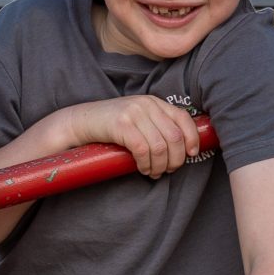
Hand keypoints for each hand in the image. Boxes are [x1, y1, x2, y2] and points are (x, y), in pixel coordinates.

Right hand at [56, 94, 201, 177]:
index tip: (191, 154)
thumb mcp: (138, 120)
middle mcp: (147, 104)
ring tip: (154, 172)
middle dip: (176, 158)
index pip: (183, 118)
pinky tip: (142, 169)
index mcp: (154, 102)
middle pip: (174, 136)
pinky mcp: (122, 125)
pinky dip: (146, 164)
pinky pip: (143, 150)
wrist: (81, 122)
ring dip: (160, 165)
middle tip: (168, 169)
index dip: (192, 138)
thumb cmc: (111, 127)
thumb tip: (181, 149)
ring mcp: (134, 113)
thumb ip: (157, 126)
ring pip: (160, 146)